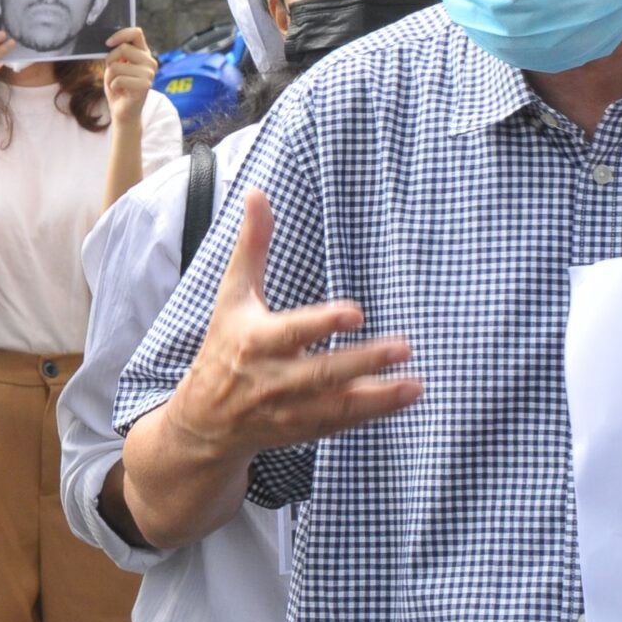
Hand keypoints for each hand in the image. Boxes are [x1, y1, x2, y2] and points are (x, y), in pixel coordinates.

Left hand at [103, 26, 156, 112]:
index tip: (108, 43)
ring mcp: (149, 73)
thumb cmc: (118, 87)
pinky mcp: (145, 85)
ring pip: (117, 66)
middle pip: (123, 48)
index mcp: (144, 53)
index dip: (120, 35)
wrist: (123, 111)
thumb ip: (116, 53)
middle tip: (113, 73)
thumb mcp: (115, 66)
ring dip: (110, 77)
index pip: (136, 33)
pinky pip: (118, 80)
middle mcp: (150, 61)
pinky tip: (120, 92)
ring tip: (117, 84)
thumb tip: (109, 42)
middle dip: (110, 61)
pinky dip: (113, 86)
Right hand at [170, 190, 419, 457]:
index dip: (323, 324)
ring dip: (379, 397)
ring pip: (337, 406)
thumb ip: (252, 246)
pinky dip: (372, 414)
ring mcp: (289, 411)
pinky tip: (404, 397)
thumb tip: (257, 192)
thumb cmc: (224, 345)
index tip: (356, 312)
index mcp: (254, 342)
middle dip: (364, 362)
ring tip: (416, 384)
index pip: (292, 333)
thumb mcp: (233, 295)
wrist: (204, 421)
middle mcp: (272, 380)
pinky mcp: (303, 430)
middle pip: (323, 373)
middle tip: (405, 346)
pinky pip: (341, 423)